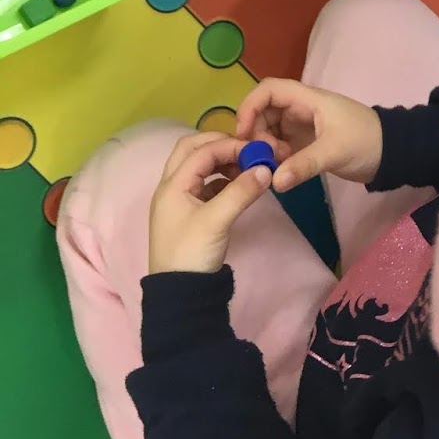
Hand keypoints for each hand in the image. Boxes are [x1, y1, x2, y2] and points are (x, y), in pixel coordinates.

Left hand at [148, 131, 272, 274]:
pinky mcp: (189, 214)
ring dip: (220, 161)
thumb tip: (266, 168)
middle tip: (245, 150)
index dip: (230, 146)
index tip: (256, 151)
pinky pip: (204, 185)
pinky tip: (238, 186)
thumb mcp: (217, 221)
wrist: (179, 294)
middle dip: (219, 145)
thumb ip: (241, 191)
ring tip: (245, 168)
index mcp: (172, 185)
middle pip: (192, 150)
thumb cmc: (192, 252)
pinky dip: (221, 179)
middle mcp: (172, 187)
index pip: (202, 151)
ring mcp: (179, 201)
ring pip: (198, 167)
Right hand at [235, 78, 382, 192]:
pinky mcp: (305, 142)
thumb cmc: (364, 141)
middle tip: (261, 159)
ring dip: (266, 146)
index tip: (242, 134)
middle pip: (264, 111)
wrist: (390, 153)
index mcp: (308, 99)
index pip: (269, 90)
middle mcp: (301, 109)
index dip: (250, 106)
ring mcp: (302, 125)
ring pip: (270, 129)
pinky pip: (280, 144)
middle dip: (256, 133)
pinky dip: (275, 156)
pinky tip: (281, 172)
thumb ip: (304, 164)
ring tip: (275, 166)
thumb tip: (274, 181)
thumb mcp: (334, 151)